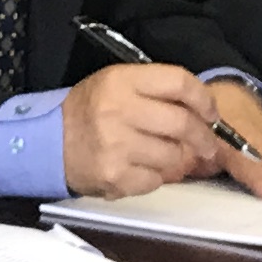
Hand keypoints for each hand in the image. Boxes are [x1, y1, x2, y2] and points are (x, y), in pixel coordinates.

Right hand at [61, 63, 227, 196]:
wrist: (50, 143)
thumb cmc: (91, 112)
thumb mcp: (117, 84)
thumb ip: (157, 92)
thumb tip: (204, 114)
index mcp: (121, 81)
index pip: (179, 82)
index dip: (203, 99)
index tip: (211, 114)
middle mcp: (118, 111)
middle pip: (182, 123)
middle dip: (204, 137)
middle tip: (207, 145)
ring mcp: (116, 146)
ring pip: (174, 156)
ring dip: (176, 159)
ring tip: (161, 155)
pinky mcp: (115, 176)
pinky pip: (157, 180)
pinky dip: (156, 177)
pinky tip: (140, 168)